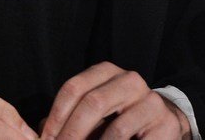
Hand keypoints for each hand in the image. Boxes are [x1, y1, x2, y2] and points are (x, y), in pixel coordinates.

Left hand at [41, 61, 190, 138]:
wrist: (160, 126)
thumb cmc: (117, 121)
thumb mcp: (92, 115)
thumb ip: (68, 119)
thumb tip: (39, 130)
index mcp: (107, 72)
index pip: (74, 87)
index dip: (56, 116)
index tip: (45, 139)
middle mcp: (129, 80)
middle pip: (93, 103)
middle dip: (71, 134)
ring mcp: (150, 101)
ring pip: (115, 130)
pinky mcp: (164, 125)